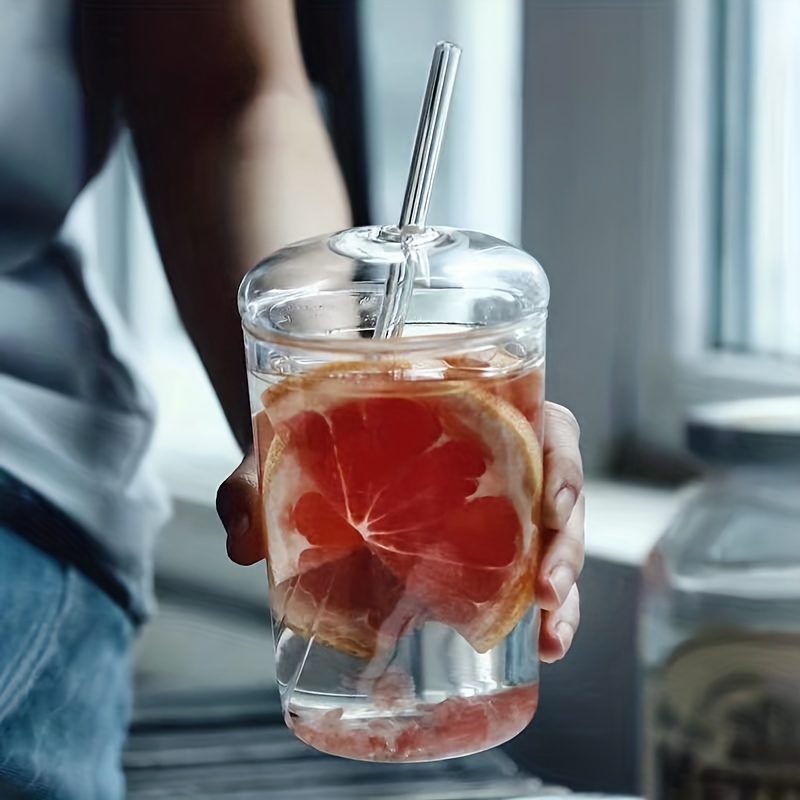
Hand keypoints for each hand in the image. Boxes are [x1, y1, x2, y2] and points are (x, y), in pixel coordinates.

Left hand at [217, 401, 583, 661]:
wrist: (314, 436)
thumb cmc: (319, 424)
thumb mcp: (287, 438)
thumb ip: (257, 478)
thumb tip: (240, 541)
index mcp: (475, 409)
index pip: (544, 425)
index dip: (562, 462)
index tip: (553, 502)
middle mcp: (496, 455)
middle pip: (557, 494)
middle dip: (566, 547)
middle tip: (547, 593)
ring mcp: (491, 503)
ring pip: (550, 540)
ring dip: (562, 591)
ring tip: (550, 639)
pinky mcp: (476, 546)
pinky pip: (520, 572)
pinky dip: (533, 612)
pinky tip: (533, 647)